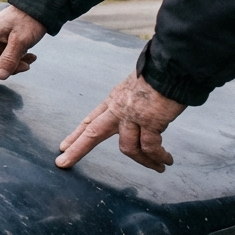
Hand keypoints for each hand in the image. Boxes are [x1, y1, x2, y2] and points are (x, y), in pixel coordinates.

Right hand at [0, 6, 46, 78]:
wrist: (40, 8)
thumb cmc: (28, 19)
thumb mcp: (21, 40)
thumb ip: (10, 58)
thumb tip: (0, 76)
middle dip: (8, 67)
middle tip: (26, 64)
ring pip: (1, 64)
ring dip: (16, 64)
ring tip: (31, 57)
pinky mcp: (5, 44)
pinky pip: (7, 59)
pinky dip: (19, 60)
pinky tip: (31, 56)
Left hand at [56, 73, 186, 171]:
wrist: (172, 67)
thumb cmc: (160, 74)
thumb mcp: (137, 85)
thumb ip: (133, 100)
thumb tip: (139, 110)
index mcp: (114, 100)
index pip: (91, 119)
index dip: (77, 134)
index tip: (64, 146)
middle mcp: (119, 109)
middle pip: (92, 132)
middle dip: (77, 149)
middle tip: (63, 163)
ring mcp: (133, 116)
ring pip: (128, 148)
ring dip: (144, 161)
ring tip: (158, 167)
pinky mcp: (150, 122)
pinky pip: (150, 147)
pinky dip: (158, 157)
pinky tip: (166, 161)